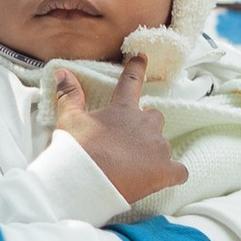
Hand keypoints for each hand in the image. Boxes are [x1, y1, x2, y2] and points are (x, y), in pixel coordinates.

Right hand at [52, 52, 187, 208]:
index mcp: (123, 109)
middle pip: (155, 117)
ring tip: (137, 166)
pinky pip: (179, 171)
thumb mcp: (69, 120)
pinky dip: (172, 173)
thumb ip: (69, 95)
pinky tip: (162, 178)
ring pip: (164, 144)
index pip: (131, 82)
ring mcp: (158, 147)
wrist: (85, 182)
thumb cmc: (77, 151)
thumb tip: (61, 72)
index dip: (136, 68)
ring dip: (154, 151)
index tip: (142, 57)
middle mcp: (145, 124)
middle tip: (129, 140)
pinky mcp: (165, 170)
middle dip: (146, 125)